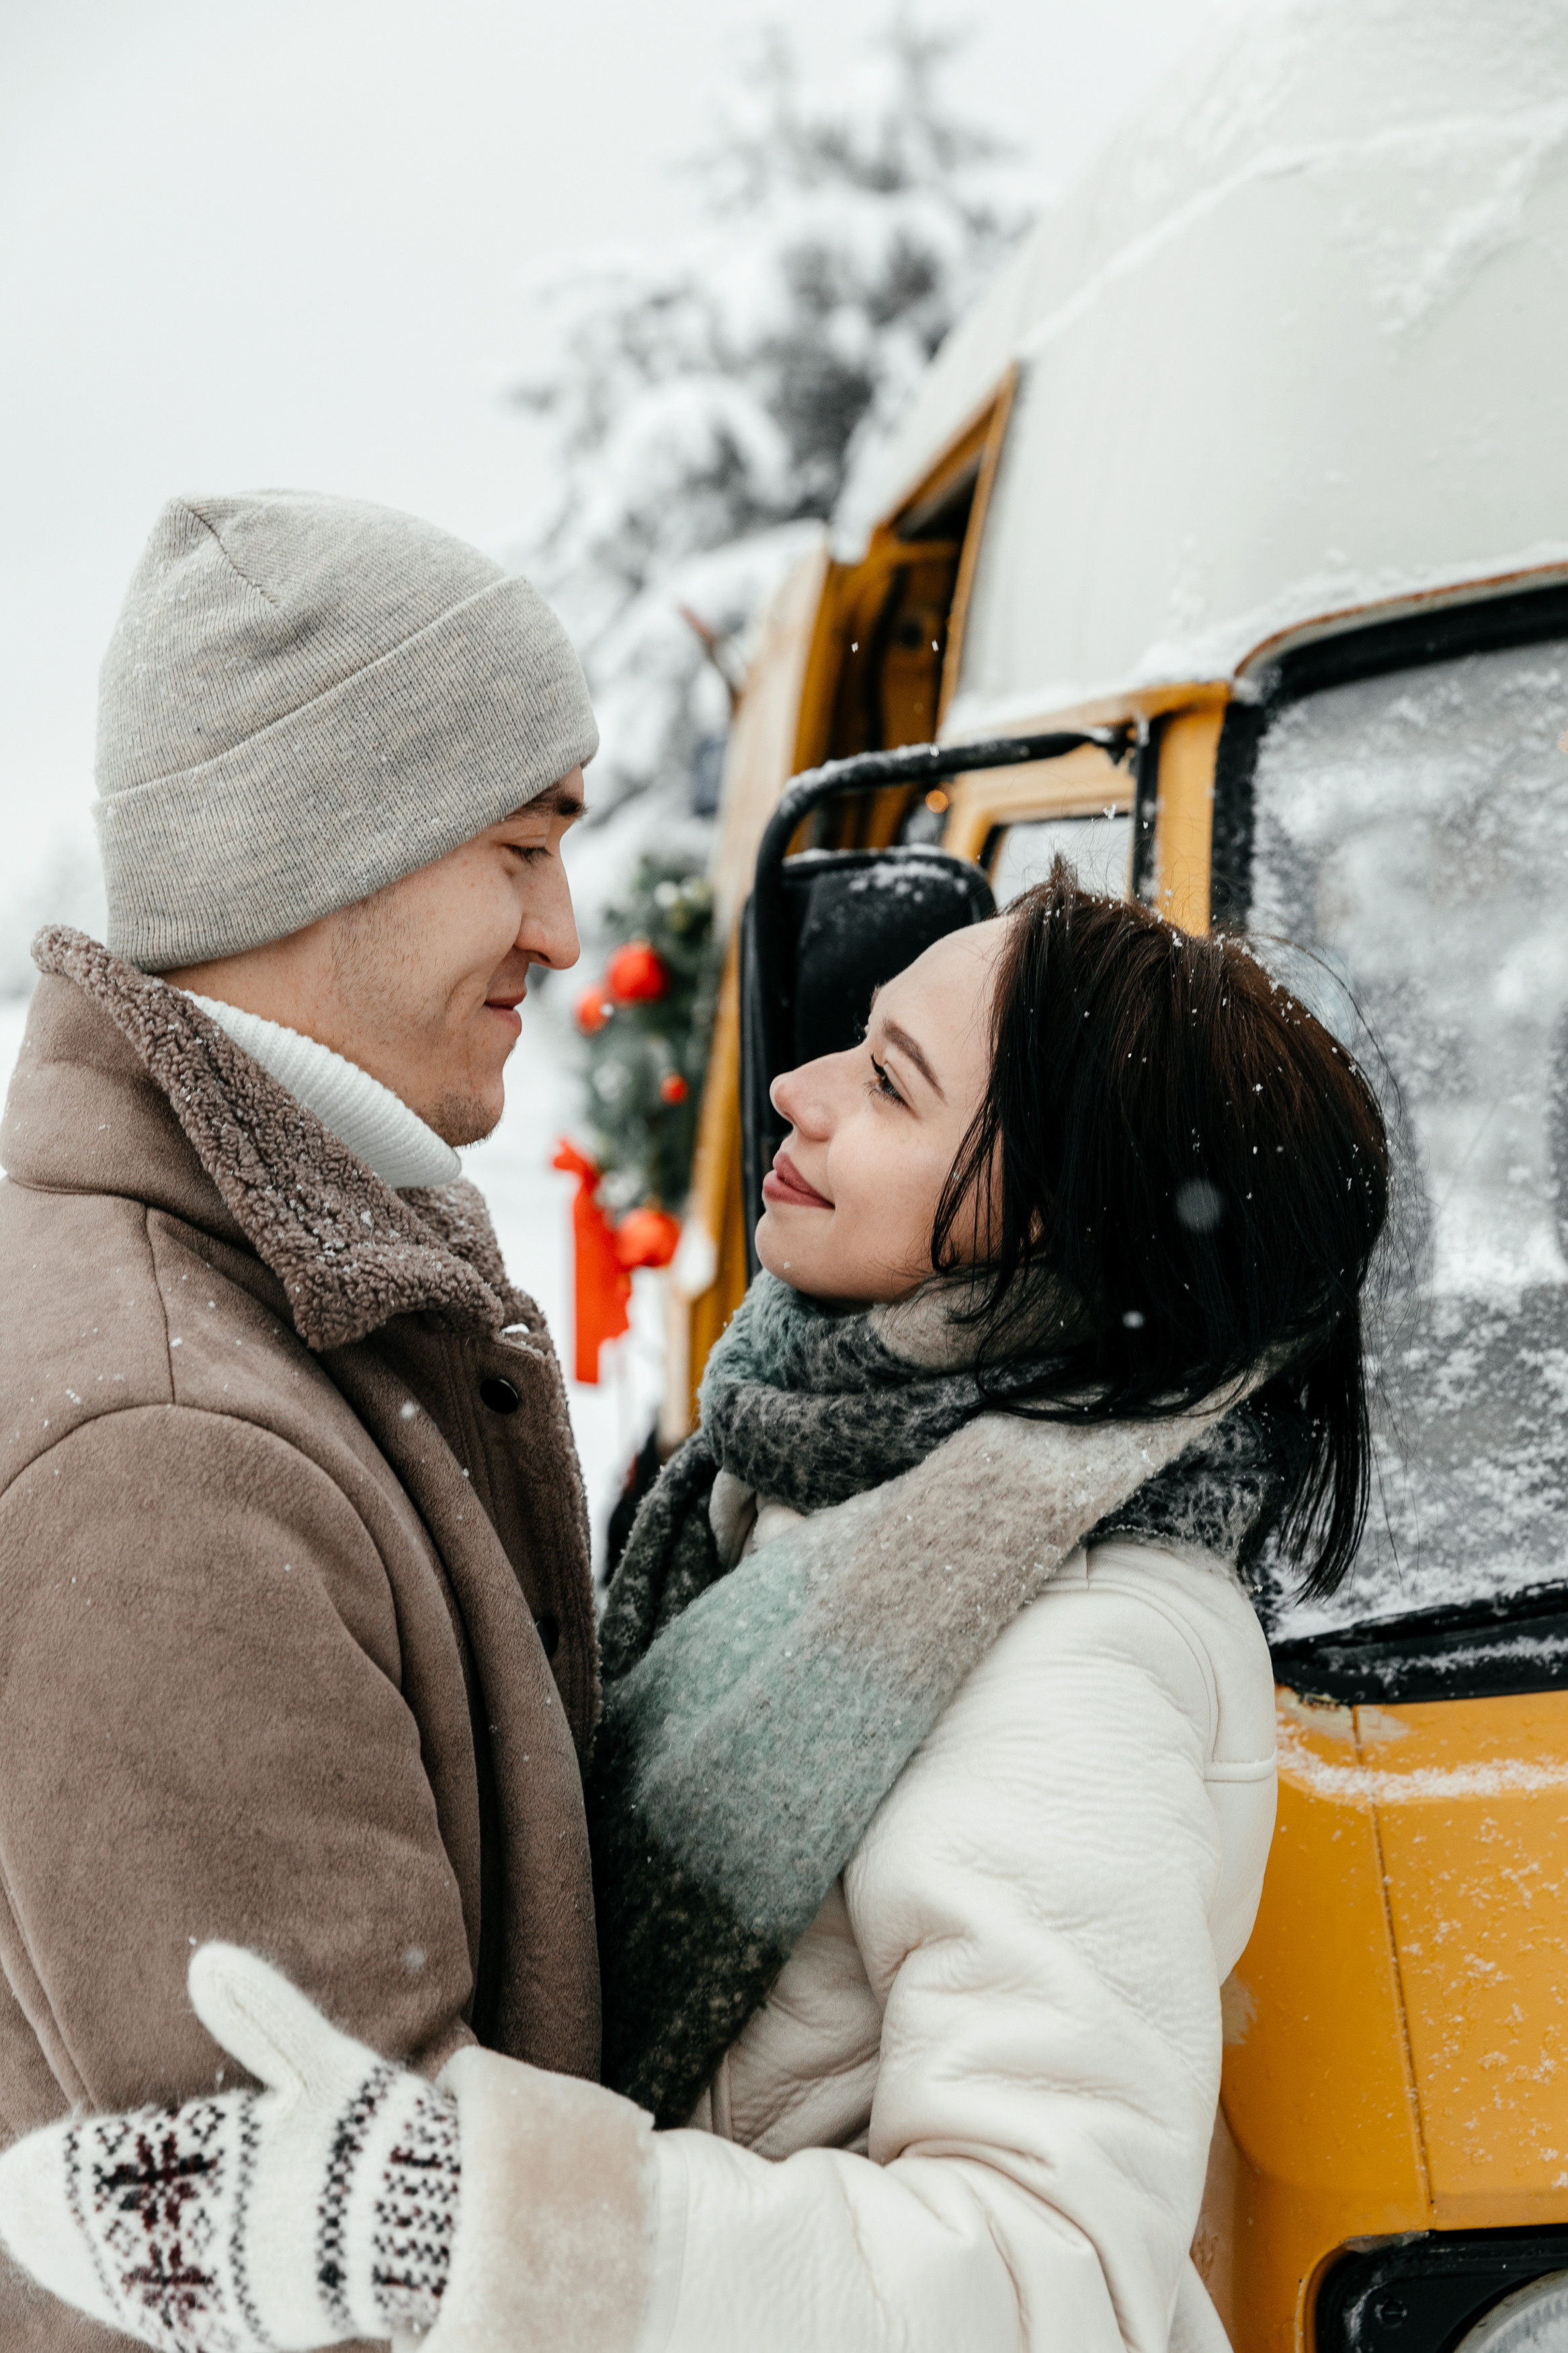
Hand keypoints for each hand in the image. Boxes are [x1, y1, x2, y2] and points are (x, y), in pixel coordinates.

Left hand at [0, 1944, 459, 2351]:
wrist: (440, 2227)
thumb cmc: (379, 2138)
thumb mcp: (329, 2066)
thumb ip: (264, 2014)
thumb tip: (205, 1960)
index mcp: (240, 2173)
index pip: (130, 2174)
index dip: (70, 2168)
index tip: (23, 2158)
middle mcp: (229, 2240)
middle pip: (118, 2229)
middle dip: (52, 2214)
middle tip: (1, 2193)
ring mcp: (237, 2291)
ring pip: (132, 2279)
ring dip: (70, 2258)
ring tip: (25, 2235)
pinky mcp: (250, 2325)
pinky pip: (167, 2317)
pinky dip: (119, 2298)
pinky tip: (96, 2286)